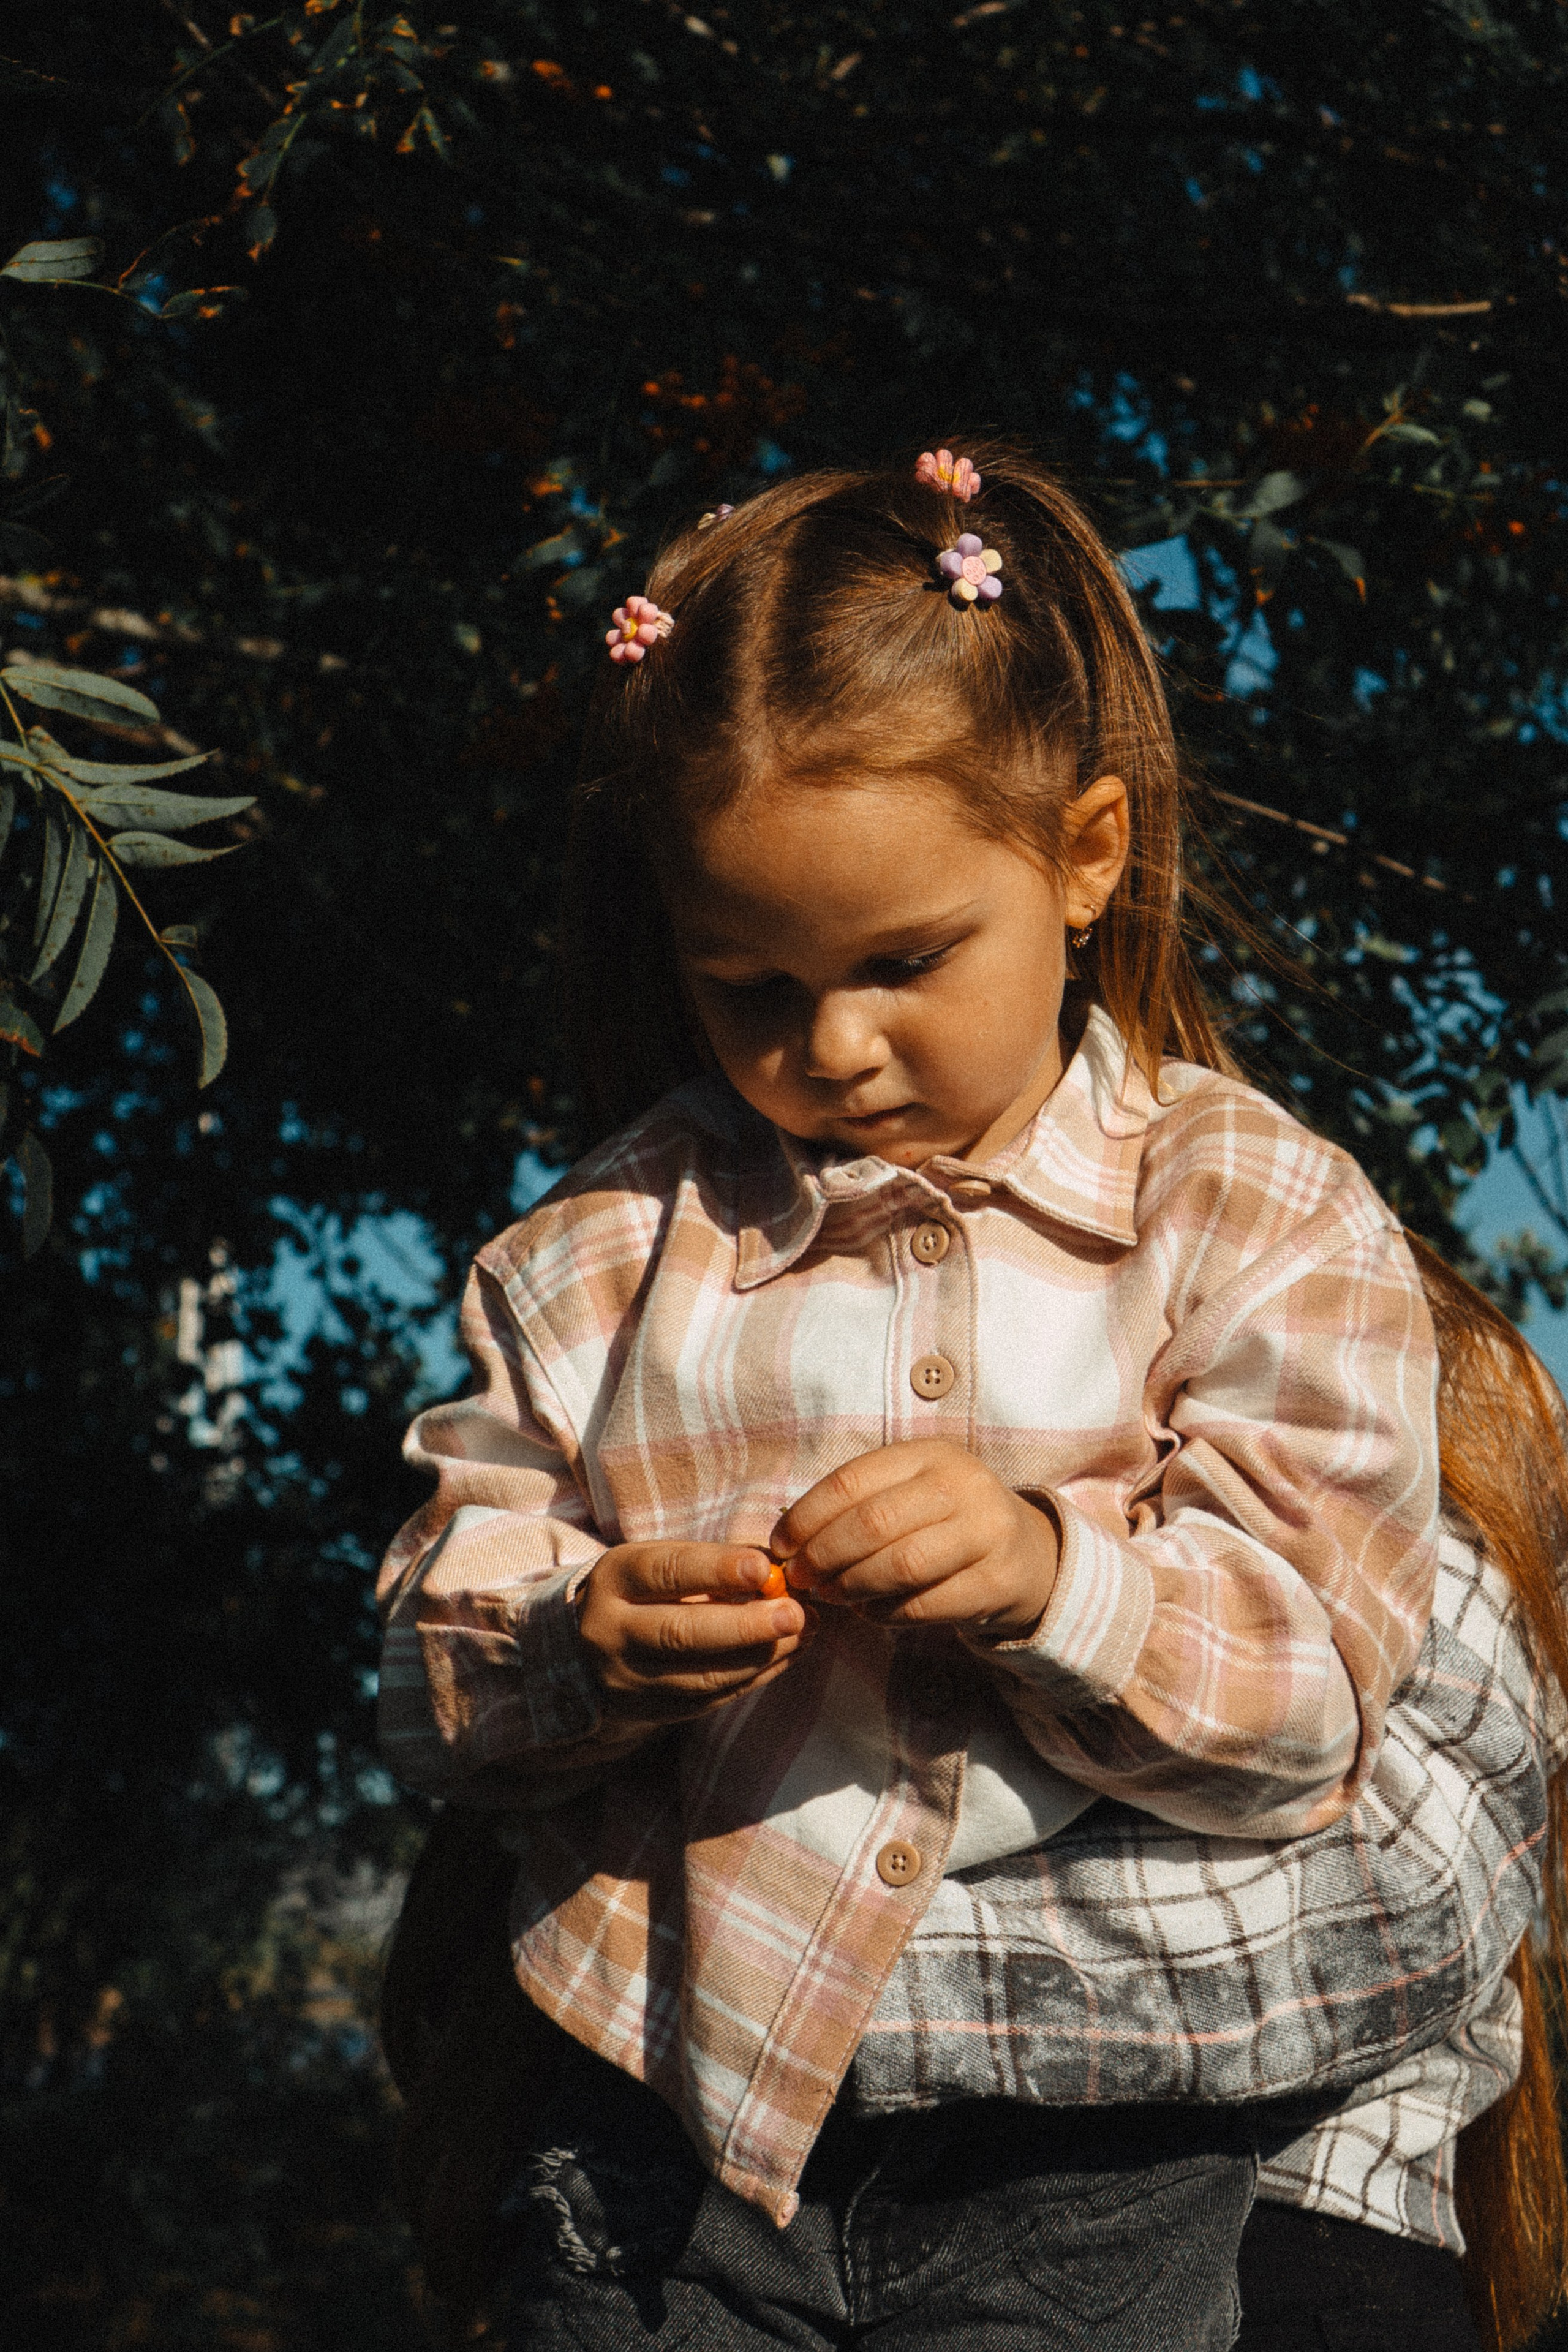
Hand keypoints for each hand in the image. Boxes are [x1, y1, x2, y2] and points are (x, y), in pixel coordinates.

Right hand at [577, 1542, 810, 1723]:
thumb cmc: (642, 1590)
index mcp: (615, 1580)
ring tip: (804, 1632)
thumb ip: (712, 1562)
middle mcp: (613, 1632)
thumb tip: (778, 1567)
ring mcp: (629, 1679)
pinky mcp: (649, 1711)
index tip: (763, 1568)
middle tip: (795, 1614)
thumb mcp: (658, 1560)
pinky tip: (787, 1655)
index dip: (715, 1570)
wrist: (585, 1649)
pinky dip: (754, 1677)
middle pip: (681, 1633)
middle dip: (745, 1625)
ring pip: (701, 1676)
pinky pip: (710, 1700)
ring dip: (761, 1656)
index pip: (665, 1573)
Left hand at [771, 1441, 1058, 1638]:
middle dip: (824, 1556)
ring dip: (853, 1587)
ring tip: (833, 1596)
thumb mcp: (910, 1491)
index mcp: (930, 1453)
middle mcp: (963, 1485)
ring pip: (900, 1565)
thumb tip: (786, 1542)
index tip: (781, 1546)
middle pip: (873, 1523)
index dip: (806, 1517)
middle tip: (801, 1579)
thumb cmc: (946, 1520)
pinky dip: (886, 1613)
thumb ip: (856, 1506)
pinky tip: (870, 1611)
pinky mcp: (998, 1582)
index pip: (851, 1480)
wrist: (1028, 1553)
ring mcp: (987, 1533)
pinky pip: (926, 1605)